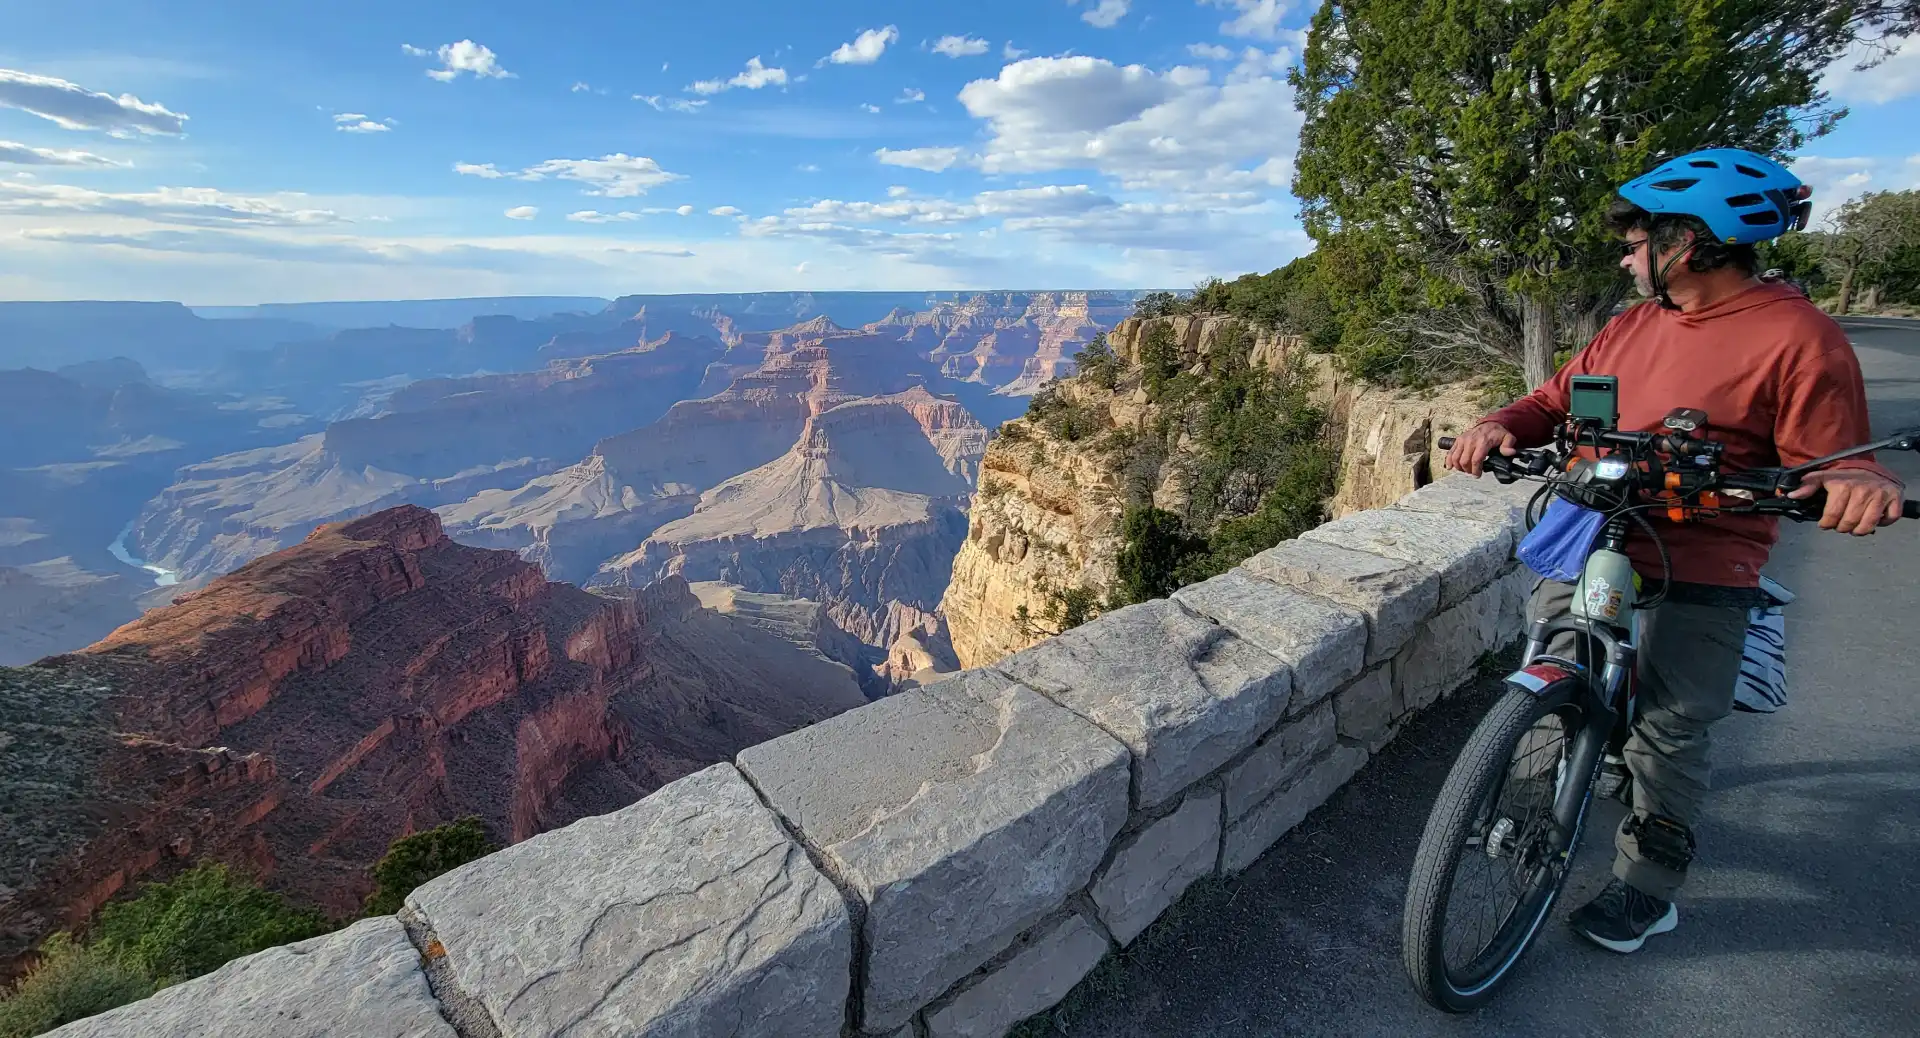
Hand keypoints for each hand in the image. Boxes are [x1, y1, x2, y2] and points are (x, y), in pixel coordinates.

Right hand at [1445, 422, 1517, 476]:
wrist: (1490, 424)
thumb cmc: (1498, 433)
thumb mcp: (1508, 438)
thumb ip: (1508, 446)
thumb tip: (1510, 453)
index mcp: (1483, 441)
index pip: (1476, 459)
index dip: (1476, 469)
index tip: (1478, 475)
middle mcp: (1471, 440)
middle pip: (1465, 460)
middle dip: (1468, 470)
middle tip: (1473, 472)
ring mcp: (1463, 440)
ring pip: (1456, 458)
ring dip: (1459, 467)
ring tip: (1466, 470)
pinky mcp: (1458, 440)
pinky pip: (1450, 452)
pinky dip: (1448, 460)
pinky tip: (1450, 467)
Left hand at [1787, 468, 1904, 534]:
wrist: (1871, 468)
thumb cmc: (1845, 476)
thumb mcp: (1823, 477)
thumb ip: (1807, 486)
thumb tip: (1790, 495)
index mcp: (1843, 485)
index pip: (1831, 515)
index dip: (1826, 524)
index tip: (1825, 523)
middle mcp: (1862, 490)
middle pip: (1848, 523)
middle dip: (1841, 527)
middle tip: (1840, 524)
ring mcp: (1880, 495)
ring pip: (1867, 525)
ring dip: (1859, 530)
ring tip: (1854, 526)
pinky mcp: (1894, 497)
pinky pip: (1890, 518)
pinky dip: (1883, 523)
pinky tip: (1874, 519)